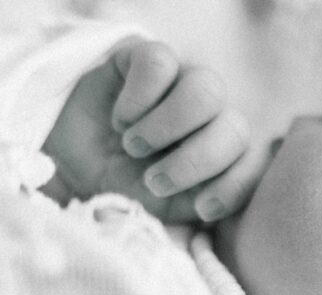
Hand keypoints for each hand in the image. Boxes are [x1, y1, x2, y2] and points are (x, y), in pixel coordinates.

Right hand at [42, 39, 261, 222]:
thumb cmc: (122, 186)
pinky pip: (161, 63)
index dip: (234, 187)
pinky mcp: (148, 55)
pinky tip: (120, 118)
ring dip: (167, 128)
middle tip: (153, 181)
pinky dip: (139, 98)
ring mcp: (182, 82)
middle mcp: (211, 117)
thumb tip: (216, 207)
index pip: (253, 163)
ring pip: (207, 90)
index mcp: (222, 155)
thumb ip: (195, 206)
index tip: (202, 208)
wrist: (67, 161)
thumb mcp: (161, 210)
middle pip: (236, 128)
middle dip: (195, 163)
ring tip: (133, 146)